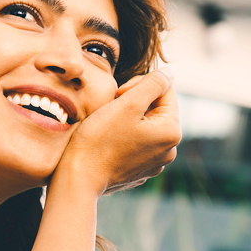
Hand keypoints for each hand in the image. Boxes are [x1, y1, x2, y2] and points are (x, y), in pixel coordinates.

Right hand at [55, 68, 181, 195]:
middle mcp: (170, 150)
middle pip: (157, 108)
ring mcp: (156, 163)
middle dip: (136, 101)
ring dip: (130, 117)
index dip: (140, 84)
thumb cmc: (100, 139)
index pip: (165, 90)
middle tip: (112, 107)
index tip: (119, 94)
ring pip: (147, 125)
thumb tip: (169, 73)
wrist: (79, 177)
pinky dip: (126, 135)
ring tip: (109, 124)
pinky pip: (139, 143)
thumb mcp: (127, 103)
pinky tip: (109, 140)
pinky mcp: (141, 171)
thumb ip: (152, 84)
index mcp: (172, 132)